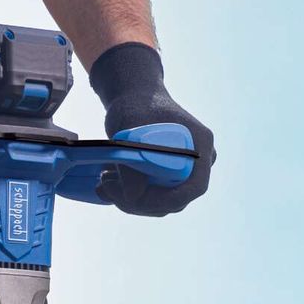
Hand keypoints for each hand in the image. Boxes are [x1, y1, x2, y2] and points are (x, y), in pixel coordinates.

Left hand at [89, 42, 214, 216]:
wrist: (136, 99)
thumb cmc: (136, 107)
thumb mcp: (128, 133)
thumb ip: (132, 166)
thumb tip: (134, 198)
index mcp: (200, 145)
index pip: (193, 187)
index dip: (166, 200)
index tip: (133, 198)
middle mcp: (198, 163)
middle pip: (174, 201)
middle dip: (138, 202)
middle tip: (106, 185)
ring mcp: (184, 172)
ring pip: (159, 204)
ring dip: (128, 200)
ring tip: (103, 180)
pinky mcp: (168, 179)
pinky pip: (151, 198)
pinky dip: (128, 197)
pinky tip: (107, 183)